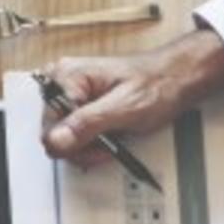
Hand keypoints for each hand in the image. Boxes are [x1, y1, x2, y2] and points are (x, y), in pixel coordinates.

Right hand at [40, 29, 223, 159]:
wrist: (174, 80)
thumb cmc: (156, 85)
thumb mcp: (124, 108)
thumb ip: (88, 125)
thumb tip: (57, 140)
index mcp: (66, 76)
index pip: (49, 129)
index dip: (78, 143)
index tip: (103, 142)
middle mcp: (62, 82)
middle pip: (54, 135)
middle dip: (83, 146)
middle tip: (110, 140)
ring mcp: (69, 93)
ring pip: (64, 139)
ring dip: (89, 146)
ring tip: (113, 135)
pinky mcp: (79, 104)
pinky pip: (75, 134)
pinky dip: (92, 142)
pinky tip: (109, 134)